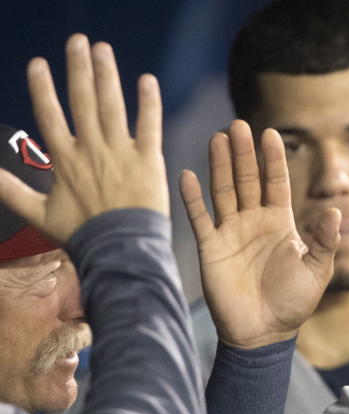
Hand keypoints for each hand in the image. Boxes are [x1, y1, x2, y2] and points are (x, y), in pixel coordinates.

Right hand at [0, 34, 167, 241]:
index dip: (42, 88)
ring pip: (111, 106)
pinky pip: (149, 125)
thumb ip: (12, 191)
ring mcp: (120, 153)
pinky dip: (148, 102)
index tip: (38, 63)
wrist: (121, 251)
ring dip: (107, 75)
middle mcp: (91, 150)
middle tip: (78, 41)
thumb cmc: (83, 236)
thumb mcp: (40, 215)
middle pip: (82, 100)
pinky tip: (147, 80)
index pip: (50, 115)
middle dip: (78, 68)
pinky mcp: (148, 160)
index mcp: (66, 160)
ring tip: (102, 49)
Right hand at [181, 120, 339, 348]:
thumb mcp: (317, 271)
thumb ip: (325, 241)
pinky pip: (200, 218)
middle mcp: (254, 221)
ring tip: (217, 138)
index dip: (273, 159)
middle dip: (243, 153)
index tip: (270, 133)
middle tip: (237, 125)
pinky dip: (193, 198)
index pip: (276, 182)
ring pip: (224, 191)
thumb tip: (335, 211)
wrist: (264, 332)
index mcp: (281, 223)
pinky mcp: (211, 248)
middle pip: (247, 179)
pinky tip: (188, 174)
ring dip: (219, 165)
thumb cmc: (293, 303)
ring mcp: (231, 232)